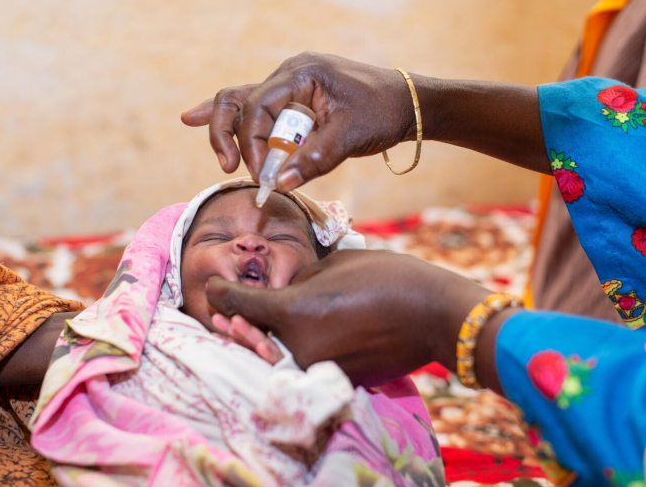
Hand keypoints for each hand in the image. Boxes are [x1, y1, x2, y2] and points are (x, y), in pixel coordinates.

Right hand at [181, 52, 417, 191]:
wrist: (408, 103)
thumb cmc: (383, 112)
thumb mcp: (350, 136)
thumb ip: (313, 158)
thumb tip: (278, 184)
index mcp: (301, 72)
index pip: (258, 106)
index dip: (251, 141)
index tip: (260, 173)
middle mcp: (289, 74)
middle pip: (238, 99)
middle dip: (229, 134)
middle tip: (232, 167)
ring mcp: (289, 85)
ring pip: (241, 102)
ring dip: (227, 129)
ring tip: (220, 157)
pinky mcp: (292, 101)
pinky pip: (254, 106)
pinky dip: (230, 117)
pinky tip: (192, 117)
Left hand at [205, 249, 492, 386]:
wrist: (434, 314)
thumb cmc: (386, 277)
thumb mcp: (334, 264)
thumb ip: (301, 277)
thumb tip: (288, 290)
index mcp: (292, 312)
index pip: (239, 305)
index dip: (220, 293)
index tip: (211, 287)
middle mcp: (298, 347)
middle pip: (253, 338)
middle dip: (237, 325)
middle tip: (225, 315)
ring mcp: (317, 369)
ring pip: (279, 355)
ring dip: (266, 342)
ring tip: (253, 327)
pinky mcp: (337, 380)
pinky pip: (306, 364)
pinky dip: (297, 353)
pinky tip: (298, 339)